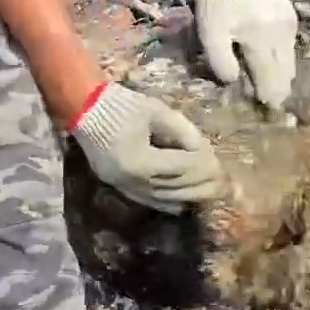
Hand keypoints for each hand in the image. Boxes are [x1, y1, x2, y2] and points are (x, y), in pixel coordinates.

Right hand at [71, 81, 221, 214]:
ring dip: (189, 196)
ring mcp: (123, 186)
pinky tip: (184, 204)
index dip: (204, 165)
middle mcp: (131, 180)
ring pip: (163, 197)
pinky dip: (168, 202)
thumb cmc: (122, 106)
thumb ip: (183, 131)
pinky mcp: (118, 186)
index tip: (220, 164)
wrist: (84, 109)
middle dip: (203, 186)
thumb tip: (203, 150)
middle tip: (225, 185)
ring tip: (211, 194)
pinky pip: (147, 200)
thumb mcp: (157, 111)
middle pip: (175, 187)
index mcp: (140, 160)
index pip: (181, 167)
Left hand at [193, 0, 297, 109]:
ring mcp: (289, 22)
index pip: (269, 74)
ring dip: (281, 74)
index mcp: (260, 36)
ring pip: (290, 60)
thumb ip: (221, 62)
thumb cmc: (214, 7)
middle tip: (273, 104)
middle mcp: (281, 30)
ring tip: (273, 87)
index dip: (269, 94)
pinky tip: (271, 62)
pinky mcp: (290, 16)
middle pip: (284, 70)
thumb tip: (235, 81)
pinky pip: (289, 46)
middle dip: (278, 88)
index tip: (268, 109)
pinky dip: (281, 57)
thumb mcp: (209, 36)